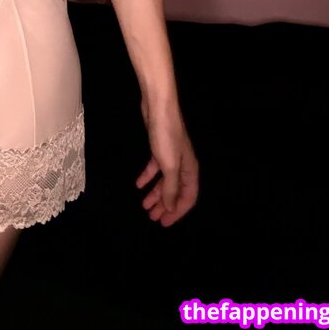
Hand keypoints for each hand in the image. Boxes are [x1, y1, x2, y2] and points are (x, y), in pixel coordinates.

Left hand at [135, 100, 198, 226]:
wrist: (158, 106)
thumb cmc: (166, 137)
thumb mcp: (169, 166)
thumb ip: (171, 188)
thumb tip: (171, 207)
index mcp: (190, 170)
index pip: (188, 197)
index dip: (178, 212)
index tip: (165, 223)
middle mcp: (183, 165)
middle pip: (175, 191)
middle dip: (165, 205)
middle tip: (153, 218)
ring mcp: (171, 156)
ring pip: (164, 181)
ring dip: (156, 194)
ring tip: (144, 206)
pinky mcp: (159, 148)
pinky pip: (155, 168)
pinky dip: (147, 177)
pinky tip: (138, 185)